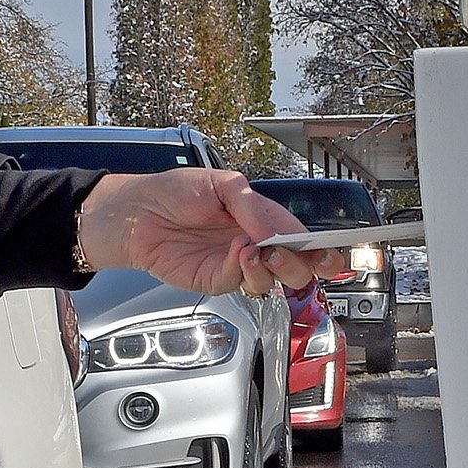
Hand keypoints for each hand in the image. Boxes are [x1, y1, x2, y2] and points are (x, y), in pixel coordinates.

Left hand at [76, 169, 319, 295]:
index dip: (322, 249)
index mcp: (263, 220)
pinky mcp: (216, 281)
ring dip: (275, 269)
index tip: (330, 251)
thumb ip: (255, 208)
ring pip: (274, 282)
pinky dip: (247, 270)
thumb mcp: (223, 184)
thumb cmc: (175, 192)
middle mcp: (255, 245)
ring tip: (262, 252)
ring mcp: (237, 266)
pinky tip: (240, 254)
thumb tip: (275, 233)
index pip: (303, 239)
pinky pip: (242, 282)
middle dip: (305, 264)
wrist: (137, 212)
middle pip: (298, 268)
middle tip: (293, 252)